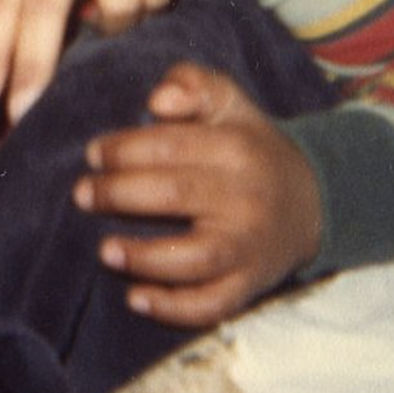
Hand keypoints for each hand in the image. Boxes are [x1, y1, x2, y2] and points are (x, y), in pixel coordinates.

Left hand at [73, 61, 322, 326]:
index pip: (171, 146)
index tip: (92, 153)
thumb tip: (157, 100)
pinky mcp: (251, 285)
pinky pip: (213, 304)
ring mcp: (249, 247)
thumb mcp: (228, 101)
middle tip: (82, 193)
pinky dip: (174, 307)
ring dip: (145, 257)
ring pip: (196, 258)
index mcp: (237, 148)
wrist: (311, 199)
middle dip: (120, 194)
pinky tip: (135, 297)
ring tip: (104, 250)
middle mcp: (246, 199)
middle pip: (176, 195)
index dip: (125, 149)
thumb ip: (193, 84)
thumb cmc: (248, 144)